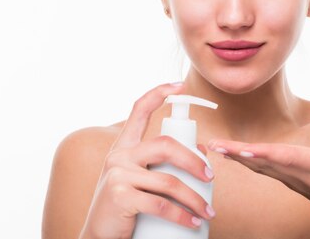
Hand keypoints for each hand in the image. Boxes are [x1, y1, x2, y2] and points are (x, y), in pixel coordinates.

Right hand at [78, 83, 215, 238]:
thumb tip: (203, 149)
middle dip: (193, 160)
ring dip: (194, 198)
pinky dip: (182, 216)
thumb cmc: (125, 207)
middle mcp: (119, 156)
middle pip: (165, 145)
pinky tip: (193, 223)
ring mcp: (118, 175)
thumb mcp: (141, 180)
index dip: (159, 93)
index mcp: (123, 147)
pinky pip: (161, 204)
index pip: (139, 109)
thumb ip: (162, 163)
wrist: (99, 237)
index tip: (180, 85)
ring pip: (168, 180)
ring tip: (207, 212)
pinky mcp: (120, 197)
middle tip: (210, 178)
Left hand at [206, 139, 309, 221]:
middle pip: (264, 161)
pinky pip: (259, 165)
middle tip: (215, 145)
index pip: (287, 159)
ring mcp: (288, 176)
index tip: (245, 149)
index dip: (266, 154)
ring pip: (258, 164)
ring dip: (236, 155)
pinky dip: (243, 157)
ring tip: (214, 145)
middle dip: (239, 154)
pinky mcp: (284, 175)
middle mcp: (296, 173)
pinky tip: (229, 151)